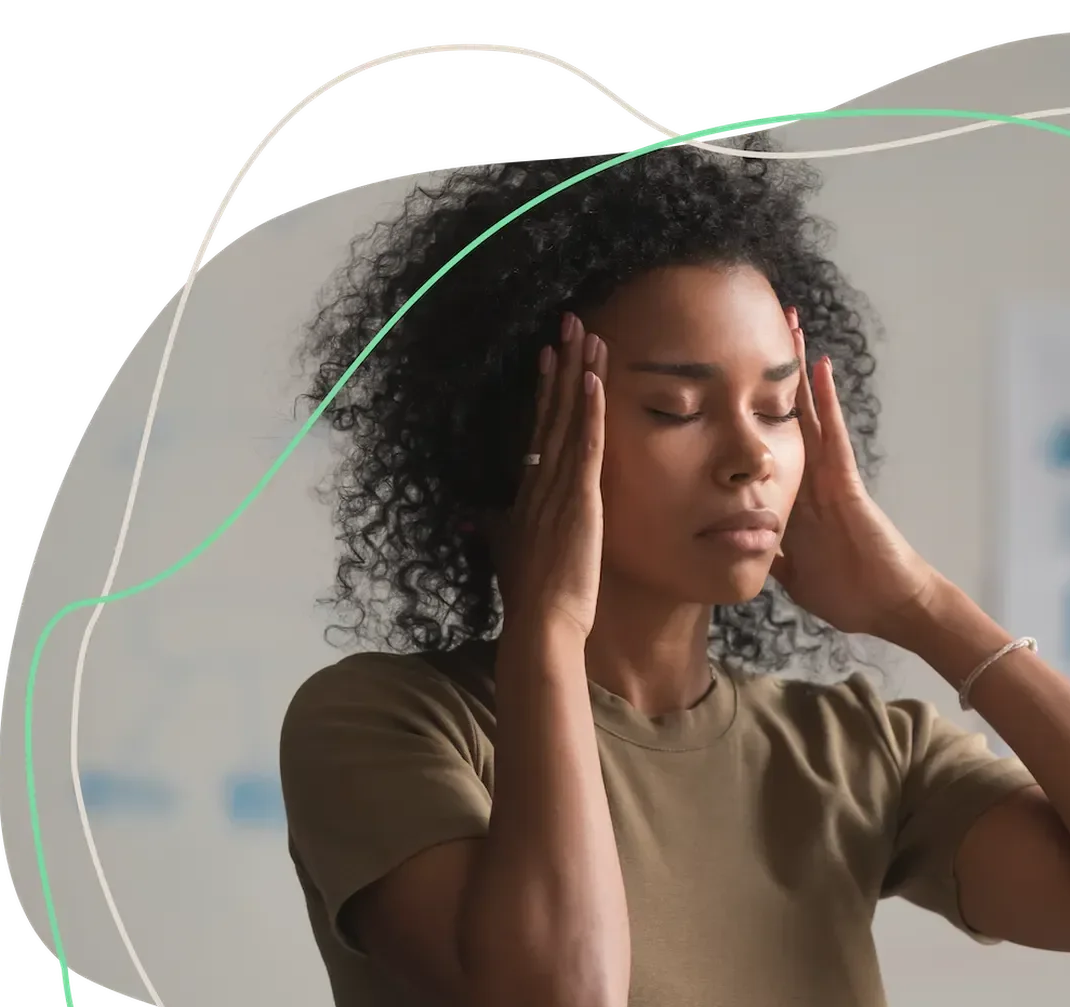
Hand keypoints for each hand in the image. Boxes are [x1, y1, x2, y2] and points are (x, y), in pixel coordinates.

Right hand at [495, 313, 606, 640]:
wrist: (541, 622)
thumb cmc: (529, 595)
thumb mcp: (507, 551)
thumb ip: (494, 527)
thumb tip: (475, 514)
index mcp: (529, 490)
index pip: (538, 427)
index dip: (545, 389)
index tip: (550, 353)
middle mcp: (541, 480)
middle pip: (552, 410)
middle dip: (563, 364)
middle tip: (571, 321)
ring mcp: (559, 488)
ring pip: (570, 419)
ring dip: (579, 374)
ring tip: (589, 334)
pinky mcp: (579, 499)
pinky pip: (585, 446)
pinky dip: (589, 412)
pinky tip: (594, 380)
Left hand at [769, 309, 938, 648]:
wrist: (887, 607)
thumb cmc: (847, 593)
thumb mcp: (791, 573)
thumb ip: (769, 554)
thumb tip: (737, 546)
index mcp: (793, 498)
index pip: (765, 444)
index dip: (746, 410)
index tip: (726, 378)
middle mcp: (809, 478)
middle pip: (784, 415)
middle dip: (770, 374)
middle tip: (757, 326)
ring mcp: (829, 477)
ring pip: (807, 413)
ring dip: (798, 371)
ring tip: (789, 325)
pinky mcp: (847, 484)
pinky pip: (833, 435)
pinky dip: (826, 401)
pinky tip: (819, 367)